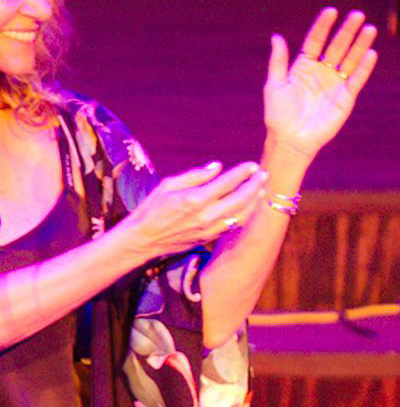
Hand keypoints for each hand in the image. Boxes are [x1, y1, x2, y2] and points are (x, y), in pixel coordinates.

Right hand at [120, 160, 267, 260]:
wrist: (142, 240)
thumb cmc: (151, 209)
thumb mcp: (167, 185)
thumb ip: (194, 176)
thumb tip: (217, 167)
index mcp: (194, 199)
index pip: (227, 183)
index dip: (242, 173)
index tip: (252, 165)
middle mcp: (205, 215)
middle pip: (241, 199)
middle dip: (255, 185)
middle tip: (263, 175)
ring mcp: (208, 229)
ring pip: (241, 214)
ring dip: (255, 201)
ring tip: (261, 189)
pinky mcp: (208, 237)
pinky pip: (233, 225)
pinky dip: (245, 214)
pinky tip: (249, 205)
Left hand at [264, 7, 377, 161]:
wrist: (289, 139)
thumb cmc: (278, 114)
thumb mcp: (274, 85)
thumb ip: (278, 61)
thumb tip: (276, 36)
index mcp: (303, 67)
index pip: (315, 41)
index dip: (323, 27)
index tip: (331, 11)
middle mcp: (321, 72)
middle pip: (336, 47)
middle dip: (346, 31)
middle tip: (357, 15)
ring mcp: (335, 84)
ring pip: (350, 59)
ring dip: (360, 44)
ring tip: (368, 29)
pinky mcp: (345, 97)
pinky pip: (356, 80)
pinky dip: (364, 67)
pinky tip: (371, 53)